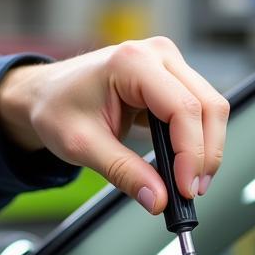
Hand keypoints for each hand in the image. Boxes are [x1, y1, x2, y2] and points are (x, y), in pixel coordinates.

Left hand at [0, 37, 228, 210]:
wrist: (44, 94)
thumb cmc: (56, 108)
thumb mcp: (82, 146)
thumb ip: (123, 173)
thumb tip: (158, 199)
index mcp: (132, 62)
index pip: (182, 108)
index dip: (191, 153)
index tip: (185, 188)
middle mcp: (156, 54)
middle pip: (207, 105)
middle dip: (205, 154)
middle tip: (192, 191)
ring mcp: (167, 63)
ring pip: (210, 107)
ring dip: (206, 148)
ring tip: (189, 183)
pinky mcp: (171, 78)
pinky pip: (199, 109)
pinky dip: (197, 140)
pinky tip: (184, 166)